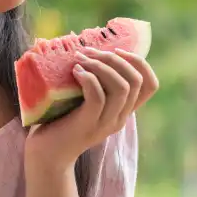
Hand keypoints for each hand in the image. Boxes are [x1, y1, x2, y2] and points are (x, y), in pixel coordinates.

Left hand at [24, 47, 158, 171]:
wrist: (46, 154)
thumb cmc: (61, 120)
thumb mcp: (83, 98)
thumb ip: (91, 80)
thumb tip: (80, 41)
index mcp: (123, 111)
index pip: (150, 85)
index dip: (139, 62)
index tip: (117, 50)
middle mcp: (119, 118)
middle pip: (135, 81)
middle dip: (115, 59)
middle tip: (89, 52)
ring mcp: (105, 123)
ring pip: (121, 88)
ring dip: (100, 66)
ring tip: (80, 60)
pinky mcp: (87, 125)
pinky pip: (98, 97)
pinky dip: (89, 79)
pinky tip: (75, 72)